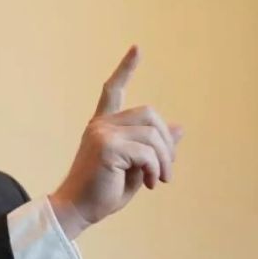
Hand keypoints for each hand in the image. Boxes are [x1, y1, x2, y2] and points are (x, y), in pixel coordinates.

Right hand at [49, 46, 183, 239]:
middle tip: (165, 172)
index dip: (125, 69)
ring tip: (157, 180)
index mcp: (102, 127)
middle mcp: (101, 125)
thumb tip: (180, 128)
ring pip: (153, 134)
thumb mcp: (135, 168)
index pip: (112, 91)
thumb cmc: (103, 192)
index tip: (137, 48)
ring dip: (163, 160)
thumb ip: (153, 148)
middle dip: (166, 143)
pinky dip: (155, 168)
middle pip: (150, 115)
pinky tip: (149, 182)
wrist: (77, 210)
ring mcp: (102, 133)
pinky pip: (147, 151)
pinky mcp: (106, 146)